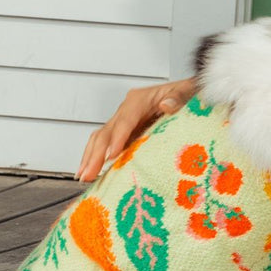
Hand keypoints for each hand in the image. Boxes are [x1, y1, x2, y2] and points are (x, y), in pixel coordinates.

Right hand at [77, 77, 195, 180]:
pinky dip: (96, 156)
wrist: (188, 95)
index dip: (117, 138)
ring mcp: (123, 120)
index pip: (125, 120)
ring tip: (83, 176)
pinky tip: (90, 171)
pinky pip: (106, 143)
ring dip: (90, 157)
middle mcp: (127, 109)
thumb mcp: (187, 93)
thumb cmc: (188, 94)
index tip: (112, 156)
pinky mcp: (124, 132)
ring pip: (100, 138)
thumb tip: (166, 104)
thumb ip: (178, 98)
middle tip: (88, 174)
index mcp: (140, 99)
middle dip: (96, 153)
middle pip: (107, 131)